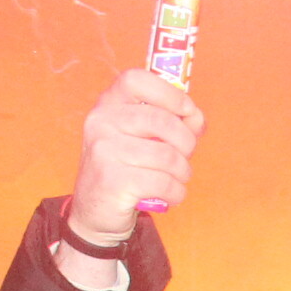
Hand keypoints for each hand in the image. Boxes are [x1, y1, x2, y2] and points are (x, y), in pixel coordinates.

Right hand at [66, 70, 204, 245]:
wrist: (94, 211)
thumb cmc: (126, 169)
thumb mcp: (143, 139)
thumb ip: (172, 122)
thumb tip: (196, 116)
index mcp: (108, 105)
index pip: (136, 80)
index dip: (169, 93)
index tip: (186, 110)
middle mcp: (101, 123)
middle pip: (161, 120)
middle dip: (186, 142)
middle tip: (184, 157)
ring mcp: (104, 151)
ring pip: (167, 156)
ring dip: (182, 172)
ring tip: (177, 179)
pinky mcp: (112, 181)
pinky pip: (163, 182)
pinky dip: (176, 192)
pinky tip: (170, 195)